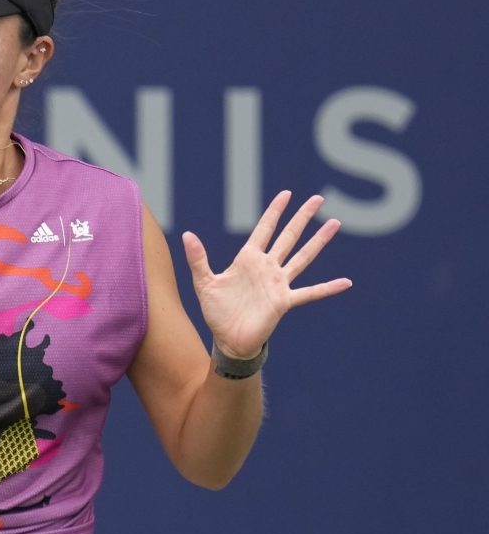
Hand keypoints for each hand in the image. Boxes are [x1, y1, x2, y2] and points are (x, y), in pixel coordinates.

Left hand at [182, 191, 351, 359]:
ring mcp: (278, 283)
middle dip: (302, 218)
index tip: (286, 194)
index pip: (264, 230)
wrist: (228, 339)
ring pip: (303, 257)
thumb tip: (187, 234)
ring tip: (334, 224)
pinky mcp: (285, 301)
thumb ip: (198, 258)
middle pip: (288, 237)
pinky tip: (346, 282)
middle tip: (318, 198)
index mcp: (248, 259)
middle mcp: (266, 268)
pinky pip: (310, 293)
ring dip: (319, 241)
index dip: (274, 212)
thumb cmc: (216, 311)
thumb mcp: (204, 283)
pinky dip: (328, 288)